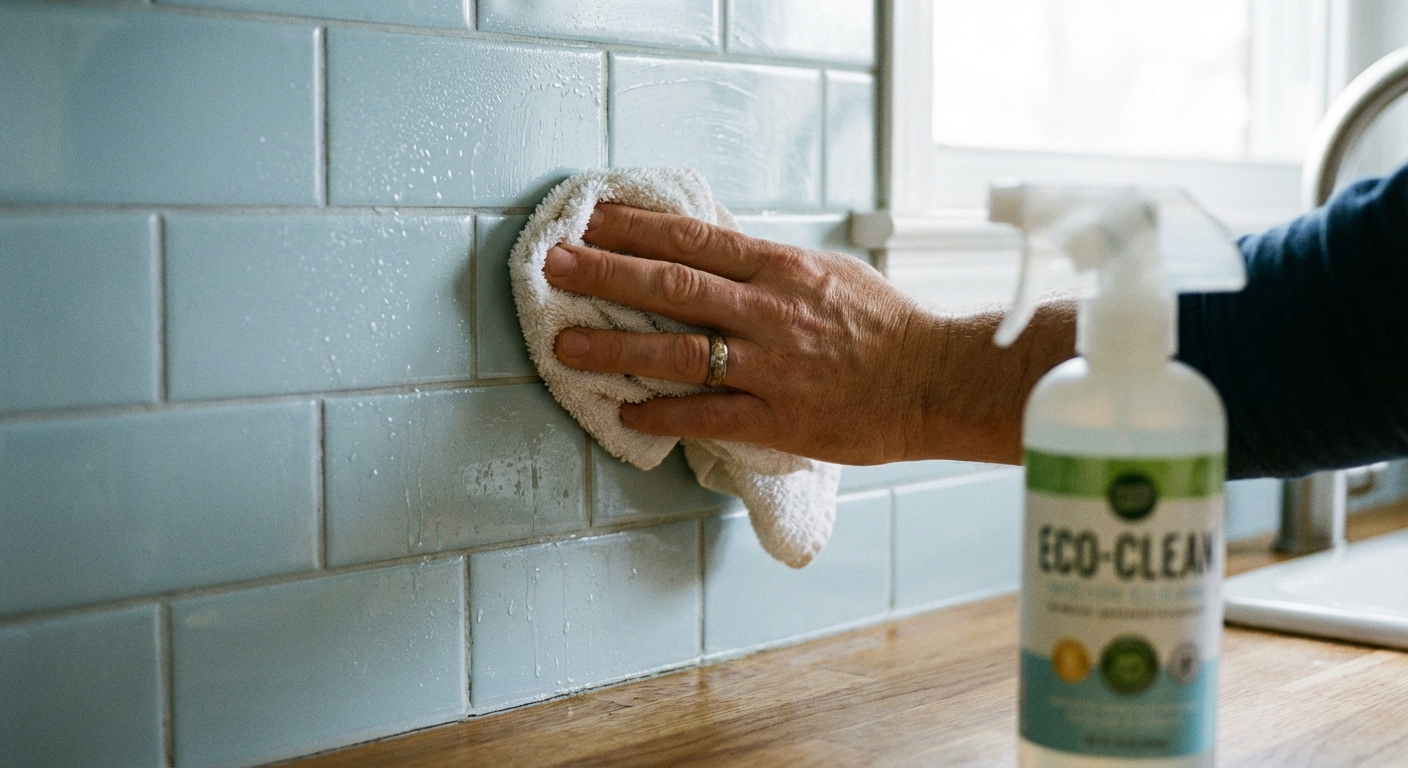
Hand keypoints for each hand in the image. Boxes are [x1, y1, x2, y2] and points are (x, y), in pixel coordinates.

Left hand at [544, 204, 1076, 465]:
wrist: (936, 381)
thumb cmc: (884, 327)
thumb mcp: (829, 275)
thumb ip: (769, 268)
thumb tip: (713, 251)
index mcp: (782, 269)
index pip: (695, 237)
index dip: (636, 226)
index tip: (590, 218)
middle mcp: (770, 311)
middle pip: (672, 285)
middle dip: (605, 273)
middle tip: (553, 266)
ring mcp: (772, 366)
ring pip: (678, 350)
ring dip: (615, 346)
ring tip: (565, 345)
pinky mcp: (779, 417)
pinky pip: (706, 414)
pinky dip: (661, 412)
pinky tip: (623, 409)